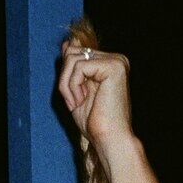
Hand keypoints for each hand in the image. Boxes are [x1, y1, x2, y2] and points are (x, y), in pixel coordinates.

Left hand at [58, 42, 132, 159]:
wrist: (110, 140)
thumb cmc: (96, 123)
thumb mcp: (77, 90)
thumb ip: (73, 67)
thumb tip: (67, 43)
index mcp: (109, 64)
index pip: (76, 53)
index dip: (67, 76)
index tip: (74, 100)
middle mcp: (116, 59)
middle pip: (72, 52)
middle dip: (65, 80)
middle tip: (74, 102)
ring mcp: (116, 61)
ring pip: (72, 58)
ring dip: (67, 84)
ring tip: (78, 102)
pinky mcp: (114, 66)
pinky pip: (78, 66)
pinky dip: (73, 86)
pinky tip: (81, 100)